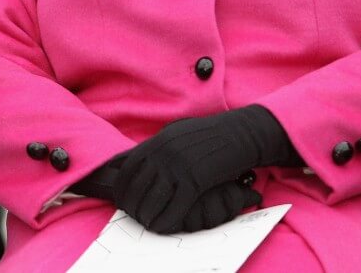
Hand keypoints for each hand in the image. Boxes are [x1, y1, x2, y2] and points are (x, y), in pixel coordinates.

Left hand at [111, 105, 290, 233]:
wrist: (239, 134)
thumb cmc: (208, 135)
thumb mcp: (176, 133)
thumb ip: (157, 146)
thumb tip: (136, 159)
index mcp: (158, 141)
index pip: (127, 168)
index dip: (121, 187)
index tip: (121, 200)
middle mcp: (164, 153)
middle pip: (136, 186)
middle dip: (131, 205)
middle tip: (132, 216)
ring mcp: (178, 167)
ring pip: (152, 199)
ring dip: (146, 215)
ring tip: (145, 223)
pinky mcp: (195, 181)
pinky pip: (175, 206)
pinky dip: (165, 220)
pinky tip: (161, 227)